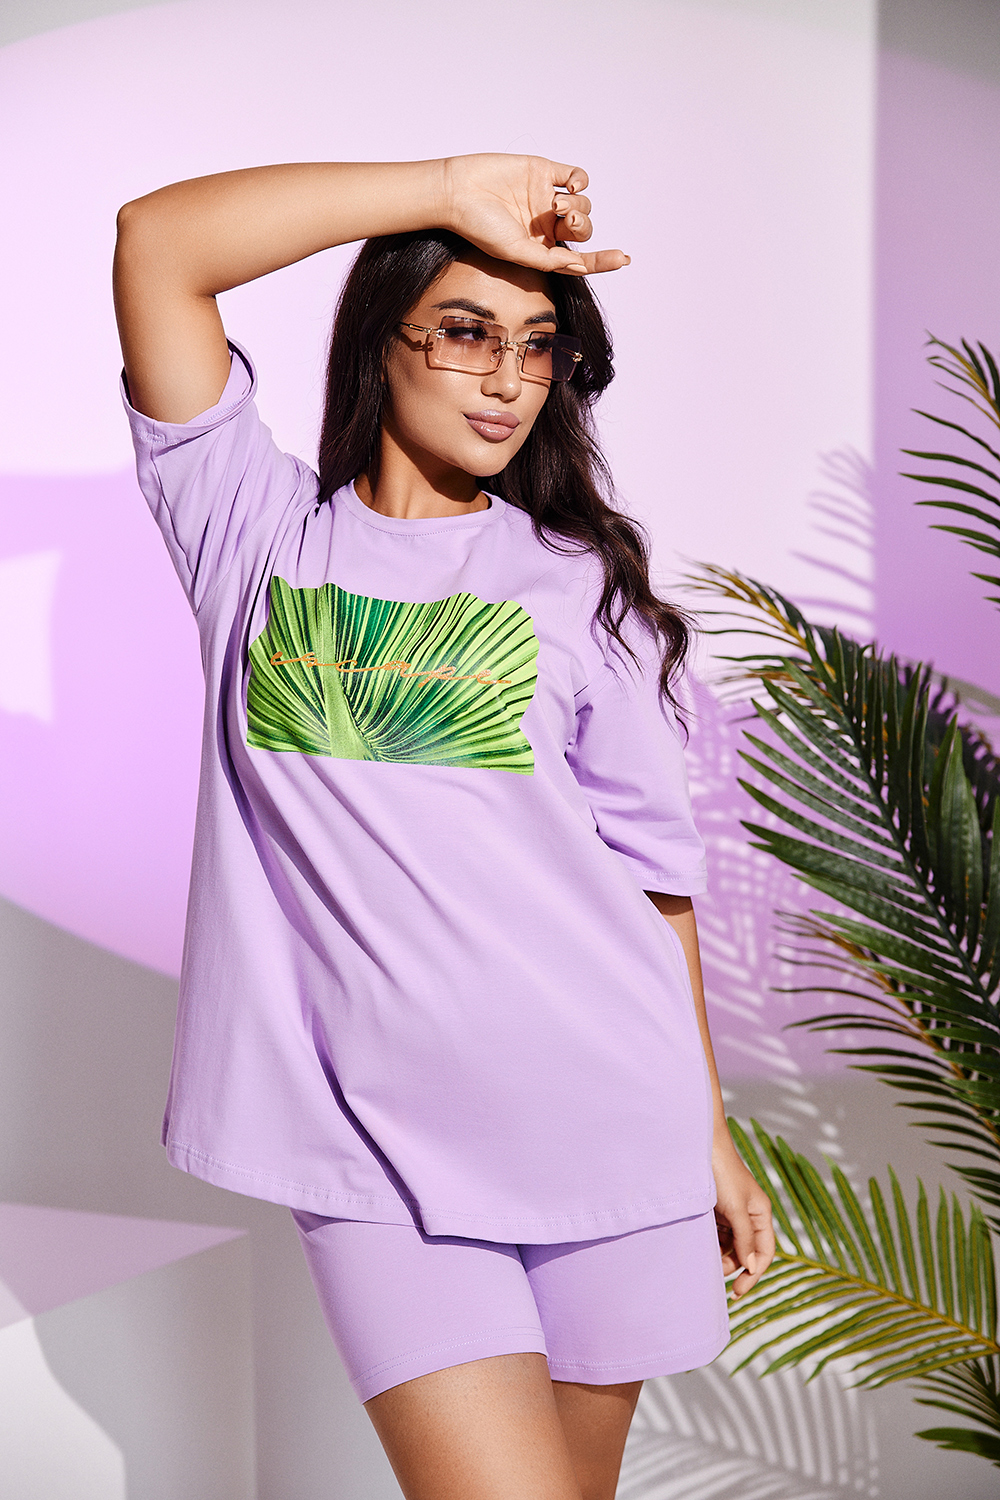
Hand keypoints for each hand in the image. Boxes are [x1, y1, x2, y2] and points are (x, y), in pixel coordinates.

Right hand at [440, 154, 629, 276]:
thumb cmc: (480, 227)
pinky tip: (574, 186)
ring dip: (577, 206)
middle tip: (563, 221)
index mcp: (541, 248)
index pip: (579, 258)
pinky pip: (575, 176)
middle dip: (581, 227)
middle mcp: (546, 224)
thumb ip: (549, 260)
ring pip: (583, 204)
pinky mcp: (543, 171)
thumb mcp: (517, 252)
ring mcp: (546, 197)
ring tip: (554, 204)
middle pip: (584, 229)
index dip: (602, 260)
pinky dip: (581, 181)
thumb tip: (580, 265)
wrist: (458, 192)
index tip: (624, 259)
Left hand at [712, 1131, 775, 1297]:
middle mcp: (749, 1215)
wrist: (698, 1146)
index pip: (764, 1253)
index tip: (736, 1291)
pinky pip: (716, 1234)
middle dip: (733, 1265)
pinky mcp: (716, 1210)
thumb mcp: (736, 1209)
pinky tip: (700, 1245)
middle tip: (714, 1272)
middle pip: (746, 1252)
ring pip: (729, 1245)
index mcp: (761, 1214)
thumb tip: (753, 1268)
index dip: (754, 1275)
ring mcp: (731, 1213)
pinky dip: (710, 1243)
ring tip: (705, 1257)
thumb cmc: (722, 1173)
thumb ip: (745, 1239)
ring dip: (720, 1255)